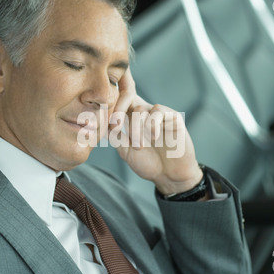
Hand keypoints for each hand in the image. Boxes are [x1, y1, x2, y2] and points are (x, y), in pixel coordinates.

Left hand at [110, 69, 202, 194]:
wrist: (169, 176)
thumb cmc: (149, 163)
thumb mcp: (126, 151)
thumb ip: (115, 137)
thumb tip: (100, 123)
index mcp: (131, 118)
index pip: (120, 100)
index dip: (110, 103)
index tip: (104, 120)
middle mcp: (145, 113)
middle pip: (127, 98)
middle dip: (118, 111)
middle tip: (116, 127)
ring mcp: (159, 114)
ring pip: (140, 108)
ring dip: (136, 128)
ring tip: (138, 146)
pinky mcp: (173, 117)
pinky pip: (158, 111)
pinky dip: (152, 124)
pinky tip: (153, 137)